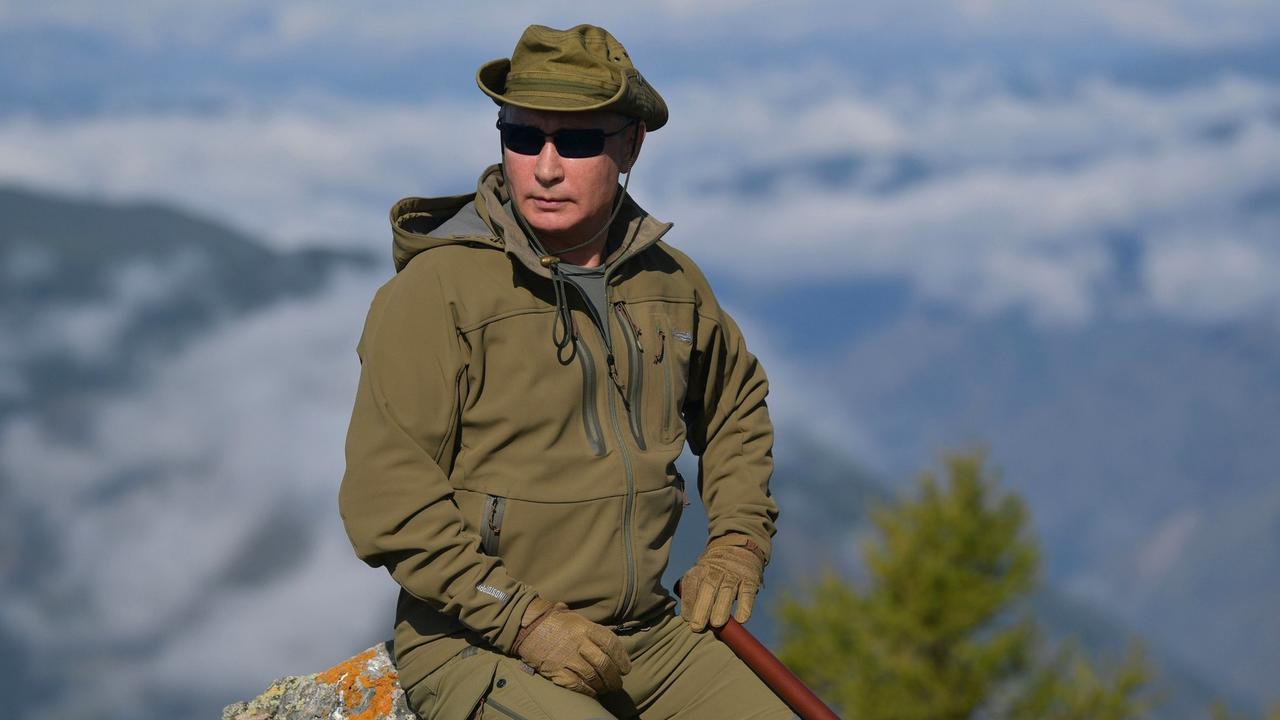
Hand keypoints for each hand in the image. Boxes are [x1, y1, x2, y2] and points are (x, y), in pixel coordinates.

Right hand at [513, 597, 631, 696]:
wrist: (527, 626)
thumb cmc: (555, 621)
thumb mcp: (577, 618)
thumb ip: (594, 631)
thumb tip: (611, 646)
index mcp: (585, 627)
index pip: (611, 644)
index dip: (622, 658)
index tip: (626, 668)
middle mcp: (578, 642)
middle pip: (603, 663)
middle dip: (614, 677)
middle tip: (617, 684)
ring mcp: (566, 657)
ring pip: (592, 676)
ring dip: (602, 686)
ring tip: (606, 689)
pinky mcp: (555, 670)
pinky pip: (576, 684)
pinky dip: (587, 691)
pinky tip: (592, 692)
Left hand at [679, 534, 765, 631]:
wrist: (740, 546)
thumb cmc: (715, 570)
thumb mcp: (702, 573)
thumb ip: (694, 592)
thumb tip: (688, 619)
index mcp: (701, 568)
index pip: (692, 583)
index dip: (688, 601)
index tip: (687, 619)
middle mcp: (717, 569)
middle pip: (708, 587)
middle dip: (702, 607)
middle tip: (697, 627)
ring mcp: (734, 573)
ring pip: (727, 590)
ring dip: (721, 608)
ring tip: (717, 624)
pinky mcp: (750, 578)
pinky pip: (747, 592)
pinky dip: (745, 606)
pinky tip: (741, 620)